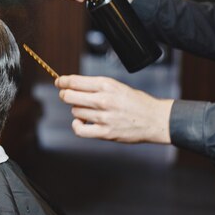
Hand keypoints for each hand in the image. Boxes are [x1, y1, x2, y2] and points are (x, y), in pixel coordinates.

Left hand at [54, 74, 173, 143]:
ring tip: (87, 110)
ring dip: (77, 110)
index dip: (62, 82)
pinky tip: (81, 122)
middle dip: (65, 95)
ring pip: (75, 112)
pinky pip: (80, 130)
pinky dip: (77, 125)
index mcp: (107, 85)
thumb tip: (72, 86)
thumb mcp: (117, 86)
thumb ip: (96, 86)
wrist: (155, 119)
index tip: (58, 82)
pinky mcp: (105, 132)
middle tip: (67, 96)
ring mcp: (104, 117)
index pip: (74, 81)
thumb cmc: (136, 102)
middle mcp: (104, 99)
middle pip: (69, 96)